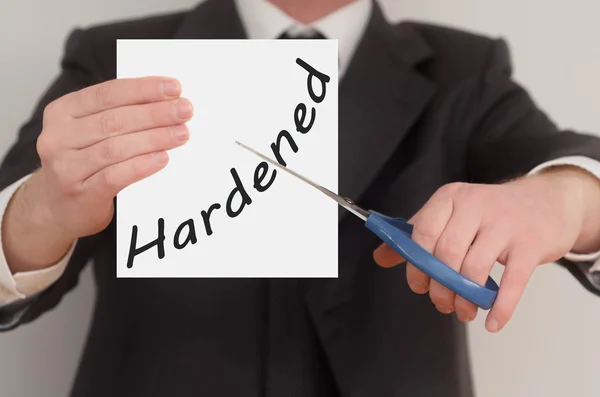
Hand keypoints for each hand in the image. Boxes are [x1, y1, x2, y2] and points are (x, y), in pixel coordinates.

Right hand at [4, 77, 192, 271]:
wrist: (59, 208)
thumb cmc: (82, 163)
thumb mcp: (88, 132)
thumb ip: (117, 114)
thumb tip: (165, 100)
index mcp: (62, 112)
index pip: (107, 94)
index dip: (143, 89)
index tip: (173, 88)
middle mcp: (58, 137)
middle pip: (114, 120)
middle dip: (155, 113)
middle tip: (185, 110)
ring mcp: (66, 167)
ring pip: (117, 148)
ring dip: (155, 138)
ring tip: (181, 133)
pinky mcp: (81, 193)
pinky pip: (116, 176)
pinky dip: (142, 166)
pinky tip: (162, 158)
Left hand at [373, 167, 599, 331]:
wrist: (547, 200)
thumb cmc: (492, 212)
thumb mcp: (451, 213)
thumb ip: (416, 235)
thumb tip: (381, 256)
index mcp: (451, 198)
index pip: (423, 232)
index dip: (416, 265)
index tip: (418, 285)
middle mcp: (476, 206)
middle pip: (446, 254)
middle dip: (440, 286)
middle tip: (442, 302)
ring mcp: (505, 224)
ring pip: (474, 269)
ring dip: (465, 299)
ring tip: (464, 310)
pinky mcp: (531, 243)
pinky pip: (512, 281)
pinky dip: (500, 306)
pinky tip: (493, 322)